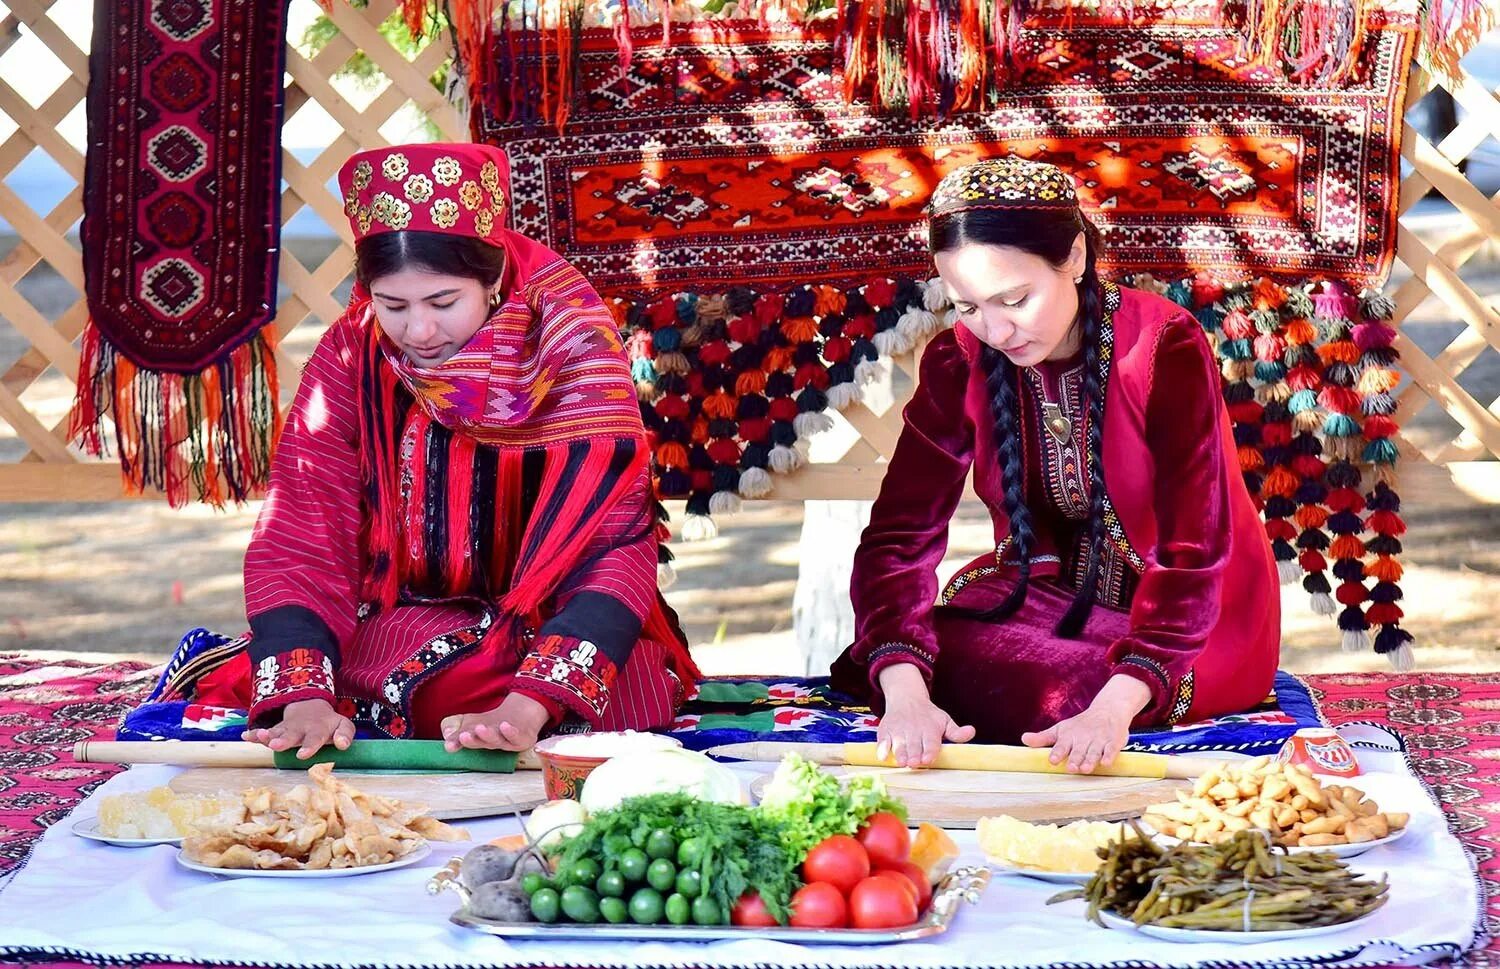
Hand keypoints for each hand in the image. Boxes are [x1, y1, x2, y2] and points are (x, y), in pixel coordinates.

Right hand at [241, 698, 353, 759]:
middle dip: (284, 740)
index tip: (302, 754)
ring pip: (276, 732)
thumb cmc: (328, 723)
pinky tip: (246, 736)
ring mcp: (287, 729)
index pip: (315, 738)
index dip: (310, 746)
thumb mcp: (343, 725)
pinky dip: (255, 734)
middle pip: (292, 735)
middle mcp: (301, 729)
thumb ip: (346, 734)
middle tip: (276, 745)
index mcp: (318, 730)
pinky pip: (264, 732)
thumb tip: (343, 745)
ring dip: (267, 735)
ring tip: (260, 737)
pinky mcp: (276, 730)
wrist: (310, 706)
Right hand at [441, 692, 549, 752]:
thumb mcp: (468, 722)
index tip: (449, 745)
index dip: (457, 743)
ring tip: (480, 728)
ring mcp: (507, 742)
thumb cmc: (491, 722)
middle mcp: (491, 743)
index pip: (465, 741)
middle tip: (463, 736)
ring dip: (488, 735)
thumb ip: (453, 727)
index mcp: (477, 741)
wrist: (521, 715)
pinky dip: (510, 731)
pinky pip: (516, 736)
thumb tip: (446, 733)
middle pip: (481, 743)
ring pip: (497, 740)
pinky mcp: (522, 738)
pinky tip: (504, 725)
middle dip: (472, 740)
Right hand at [874, 663, 975, 767]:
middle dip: (914, 755)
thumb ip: (956, 732)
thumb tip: (971, 731)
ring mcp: (898, 731)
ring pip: (899, 745)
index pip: (931, 743)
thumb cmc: (928, 716)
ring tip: (902, 762)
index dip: (929, 751)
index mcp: (930, 729)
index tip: (928, 759)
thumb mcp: (945, 720)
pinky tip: (882, 756)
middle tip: (914, 764)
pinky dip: (882, 748)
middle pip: (914, 746)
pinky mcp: (885, 732)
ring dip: (900, 753)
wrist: (906, 698)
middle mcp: (914, 730)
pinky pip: (882, 741)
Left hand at [1020, 674, 1150, 773]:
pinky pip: (1111, 749)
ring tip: (1086, 769)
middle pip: (1078, 750)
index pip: (1061, 745)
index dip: (1057, 753)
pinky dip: (1109, 756)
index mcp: (1068, 736)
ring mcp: (1099, 740)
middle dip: (1075, 759)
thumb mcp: (1060, 729)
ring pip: (1094, 751)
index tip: (1053, 760)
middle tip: (1071, 768)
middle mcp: (1083, 738)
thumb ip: (1043, 738)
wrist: (1107, 710)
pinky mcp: (1113, 742)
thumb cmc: (1079, 725)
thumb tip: (1023, 739)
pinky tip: (1106, 763)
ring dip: (1090, 760)